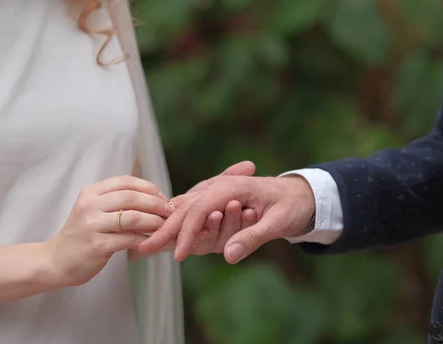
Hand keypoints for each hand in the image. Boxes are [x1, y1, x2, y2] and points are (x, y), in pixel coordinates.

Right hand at [44, 175, 169, 286]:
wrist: (56, 261)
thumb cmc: (84, 234)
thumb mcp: (96, 209)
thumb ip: (119, 200)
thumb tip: (156, 196)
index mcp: (91, 192)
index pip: (126, 181)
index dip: (149, 188)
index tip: (163, 197)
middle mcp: (89, 205)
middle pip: (132, 197)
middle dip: (156, 204)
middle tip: (170, 212)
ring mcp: (92, 225)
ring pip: (133, 218)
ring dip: (154, 221)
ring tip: (165, 226)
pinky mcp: (96, 245)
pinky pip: (129, 239)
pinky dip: (146, 239)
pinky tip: (154, 241)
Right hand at [139, 170, 315, 263]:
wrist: (300, 193)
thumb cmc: (290, 206)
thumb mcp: (278, 223)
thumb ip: (252, 237)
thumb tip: (228, 255)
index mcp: (232, 187)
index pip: (199, 211)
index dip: (186, 235)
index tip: (177, 256)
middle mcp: (219, 187)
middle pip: (184, 209)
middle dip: (164, 230)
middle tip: (142, 251)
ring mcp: (215, 191)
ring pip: (185, 209)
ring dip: (169, 227)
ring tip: (146, 246)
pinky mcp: (215, 199)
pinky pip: (192, 210)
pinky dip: (177, 222)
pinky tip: (164, 237)